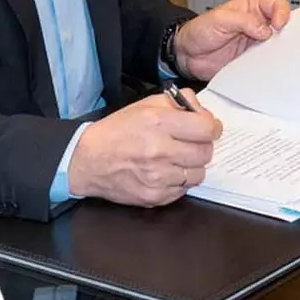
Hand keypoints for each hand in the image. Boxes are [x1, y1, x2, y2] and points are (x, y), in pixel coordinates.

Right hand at [67, 90, 220, 206]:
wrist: (87, 160)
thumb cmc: (117, 131)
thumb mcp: (145, 105)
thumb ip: (178, 103)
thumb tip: (202, 111)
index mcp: (159, 123)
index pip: (206, 128)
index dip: (211, 126)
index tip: (207, 127)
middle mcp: (160, 151)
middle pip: (206, 152)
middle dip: (202, 146)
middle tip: (190, 143)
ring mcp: (158, 177)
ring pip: (198, 174)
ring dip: (192, 166)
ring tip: (176, 158)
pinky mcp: (155, 196)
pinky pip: (183, 190)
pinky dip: (179, 181)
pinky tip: (165, 172)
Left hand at [174, 0, 291, 80]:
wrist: (186, 55)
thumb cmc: (199, 31)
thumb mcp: (219, 19)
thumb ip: (243, 21)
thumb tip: (265, 29)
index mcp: (252, 8)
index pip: (276, 6)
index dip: (282, 13)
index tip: (278, 24)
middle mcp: (257, 26)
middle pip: (282, 27)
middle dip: (286, 34)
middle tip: (282, 42)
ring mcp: (255, 45)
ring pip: (277, 47)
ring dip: (278, 52)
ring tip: (275, 57)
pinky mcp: (251, 62)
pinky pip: (266, 64)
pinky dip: (269, 67)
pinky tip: (267, 69)